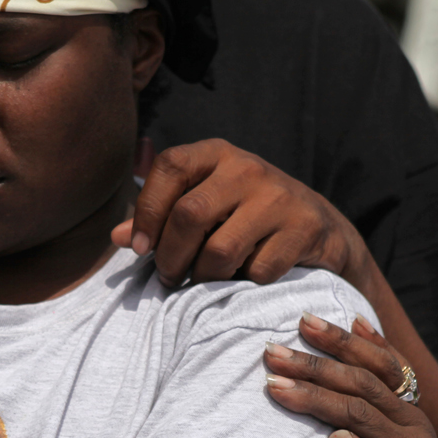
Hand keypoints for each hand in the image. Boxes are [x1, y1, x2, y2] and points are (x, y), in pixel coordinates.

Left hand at [112, 139, 367, 287]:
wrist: (319, 226)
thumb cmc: (245, 216)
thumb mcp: (205, 204)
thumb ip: (161, 217)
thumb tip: (118, 237)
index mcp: (216, 153)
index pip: (170, 167)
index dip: (147, 211)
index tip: (139, 248)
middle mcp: (248, 167)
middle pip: (190, 214)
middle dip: (170, 256)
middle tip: (168, 277)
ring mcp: (280, 197)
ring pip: (220, 250)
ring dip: (204, 277)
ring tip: (203, 281)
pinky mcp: (304, 228)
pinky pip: (257, 270)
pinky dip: (245, 284)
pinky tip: (245, 278)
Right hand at [262, 316, 437, 437]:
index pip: (356, 415)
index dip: (314, 399)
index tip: (274, 387)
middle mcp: (416, 428)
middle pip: (362, 384)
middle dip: (315, 366)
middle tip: (271, 351)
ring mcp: (415, 418)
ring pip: (376, 370)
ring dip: (338, 345)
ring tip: (303, 320)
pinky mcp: (409, 416)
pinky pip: (393, 371)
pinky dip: (372, 344)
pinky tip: (354, 323)